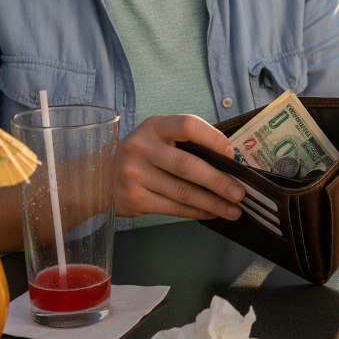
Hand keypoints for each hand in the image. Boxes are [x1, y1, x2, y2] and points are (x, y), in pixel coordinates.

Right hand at [114, 114, 244, 220]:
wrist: (99, 176)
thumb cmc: (142, 154)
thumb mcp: (158, 137)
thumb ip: (185, 143)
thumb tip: (228, 160)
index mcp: (154, 126)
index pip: (187, 125)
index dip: (212, 138)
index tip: (231, 154)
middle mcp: (142, 148)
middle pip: (187, 165)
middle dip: (218, 181)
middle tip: (240, 193)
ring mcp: (135, 175)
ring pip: (182, 192)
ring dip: (212, 203)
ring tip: (233, 210)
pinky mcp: (134, 199)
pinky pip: (173, 208)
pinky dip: (196, 212)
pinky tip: (212, 213)